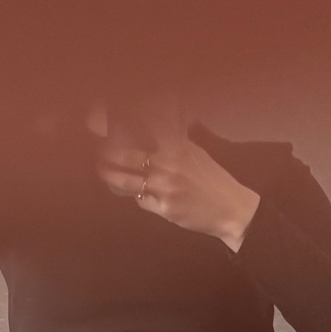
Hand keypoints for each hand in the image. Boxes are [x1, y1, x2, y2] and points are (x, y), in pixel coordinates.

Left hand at [96, 136, 260, 252]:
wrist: (231, 209)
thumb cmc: (213, 180)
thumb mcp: (196, 153)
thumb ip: (174, 142)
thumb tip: (157, 129)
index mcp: (177, 146)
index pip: (146, 127)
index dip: (127, 122)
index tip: (112, 122)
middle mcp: (167, 164)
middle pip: (126, 156)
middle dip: (108, 155)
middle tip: (99, 152)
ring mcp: (164, 187)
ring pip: (126, 182)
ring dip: (110, 176)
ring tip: (102, 171)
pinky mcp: (164, 208)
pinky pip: (140, 201)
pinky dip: (134, 196)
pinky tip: (130, 191)